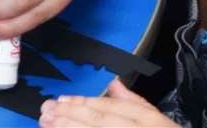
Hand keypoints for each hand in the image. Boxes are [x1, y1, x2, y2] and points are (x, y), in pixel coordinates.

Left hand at [39, 80, 170, 125]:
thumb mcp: (160, 122)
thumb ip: (135, 104)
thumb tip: (114, 84)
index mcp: (150, 123)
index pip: (113, 109)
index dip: (84, 103)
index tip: (61, 100)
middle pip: (101, 123)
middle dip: (70, 115)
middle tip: (46, 111)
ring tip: (47, 125)